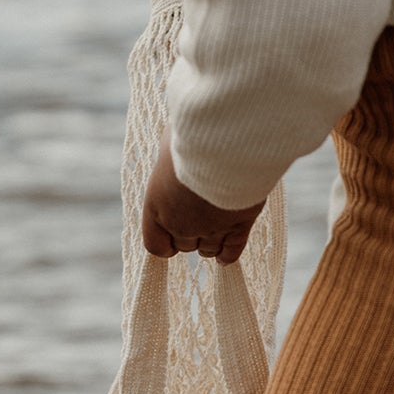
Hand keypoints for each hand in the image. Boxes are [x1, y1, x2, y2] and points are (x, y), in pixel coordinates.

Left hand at [142, 130, 263, 265]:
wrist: (225, 141)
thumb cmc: (193, 136)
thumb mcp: (171, 144)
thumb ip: (171, 159)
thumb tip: (174, 148)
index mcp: (156, 205)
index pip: (155, 244)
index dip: (165, 243)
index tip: (171, 238)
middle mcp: (180, 223)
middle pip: (185, 245)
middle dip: (191, 234)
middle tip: (200, 217)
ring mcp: (210, 227)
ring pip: (208, 249)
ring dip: (210, 243)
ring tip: (215, 231)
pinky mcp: (239, 225)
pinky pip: (232, 250)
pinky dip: (228, 255)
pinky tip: (226, 257)